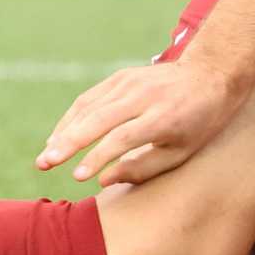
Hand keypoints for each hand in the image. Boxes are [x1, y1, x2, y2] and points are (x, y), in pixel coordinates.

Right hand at [35, 58, 251, 186]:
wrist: (209, 74)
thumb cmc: (199, 123)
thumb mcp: (182, 152)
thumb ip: (143, 168)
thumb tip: (102, 180)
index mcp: (163, 118)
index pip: (122, 138)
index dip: (97, 157)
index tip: (78, 177)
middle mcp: (142, 97)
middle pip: (97, 121)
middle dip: (68, 144)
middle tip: (45, 164)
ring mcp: (128, 83)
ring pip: (87, 108)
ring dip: (63, 132)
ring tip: (46, 156)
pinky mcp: (119, 78)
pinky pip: (88, 99)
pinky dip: (70, 118)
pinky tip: (58, 137)